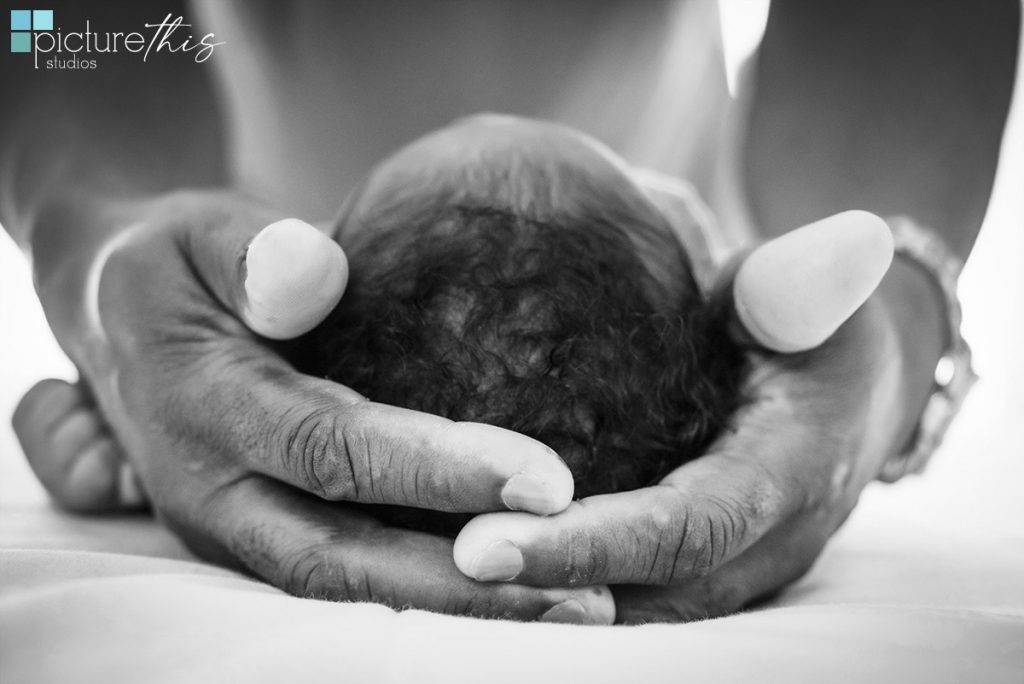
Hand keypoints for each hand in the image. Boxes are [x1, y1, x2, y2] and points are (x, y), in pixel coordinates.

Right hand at [13, 189, 613, 622]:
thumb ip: (247, 252)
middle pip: (345, 560)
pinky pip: (345, 576)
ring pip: (348, 589)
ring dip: (458, 606)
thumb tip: (316, 274)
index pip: (335, 451)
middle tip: (583, 597)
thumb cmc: (168, 264)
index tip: (547, 483)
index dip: (438, 472)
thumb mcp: (189, 235)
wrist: (115, 313)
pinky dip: (426, 593)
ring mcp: (235, 527)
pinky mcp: (260, 534)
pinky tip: (510, 589)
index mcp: (205, 410)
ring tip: (572, 608)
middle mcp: (216, 493)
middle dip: (464, 586)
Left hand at [450, 213, 940, 621]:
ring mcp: (744, 567)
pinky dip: (574, 594)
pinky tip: (502, 569)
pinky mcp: (717, 568)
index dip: (590, 544)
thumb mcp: (814, 292)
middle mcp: (768, 544)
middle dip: (548, 588)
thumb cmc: (822, 327)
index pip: (685, 529)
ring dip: (554, 604)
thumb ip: (793, 284)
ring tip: (452, 575)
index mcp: (788, 475)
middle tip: (448, 564)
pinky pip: (645, 597)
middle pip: (653, 592)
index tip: (485, 543)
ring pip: (646, 612)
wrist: (863, 389)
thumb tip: (776, 278)